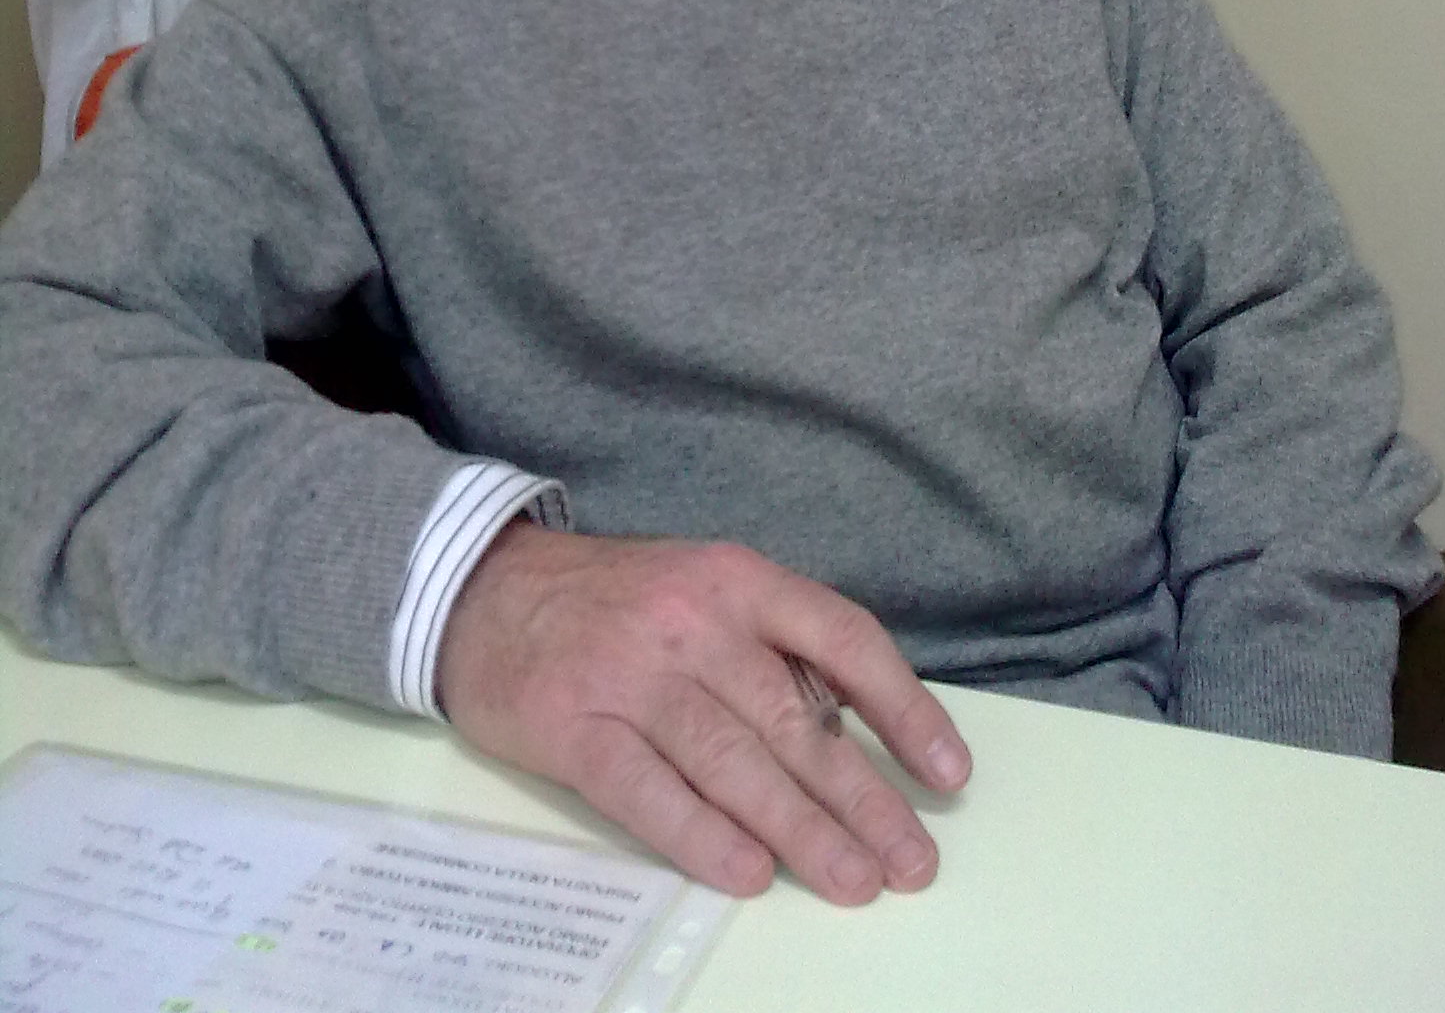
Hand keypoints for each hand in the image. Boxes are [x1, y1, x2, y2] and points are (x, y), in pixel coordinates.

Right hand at [436, 523, 971, 904]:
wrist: (482, 592)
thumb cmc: (615, 603)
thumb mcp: (702, 588)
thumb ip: (770, 647)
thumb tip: (856, 734)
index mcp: (737, 578)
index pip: (842, 637)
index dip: (904, 706)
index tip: (947, 772)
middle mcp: (693, 621)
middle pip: (795, 718)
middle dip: (863, 797)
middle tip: (913, 862)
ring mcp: (632, 675)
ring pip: (734, 761)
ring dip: (802, 830)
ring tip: (855, 881)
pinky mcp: (574, 728)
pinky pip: (648, 792)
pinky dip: (702, 836)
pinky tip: (749, 872)